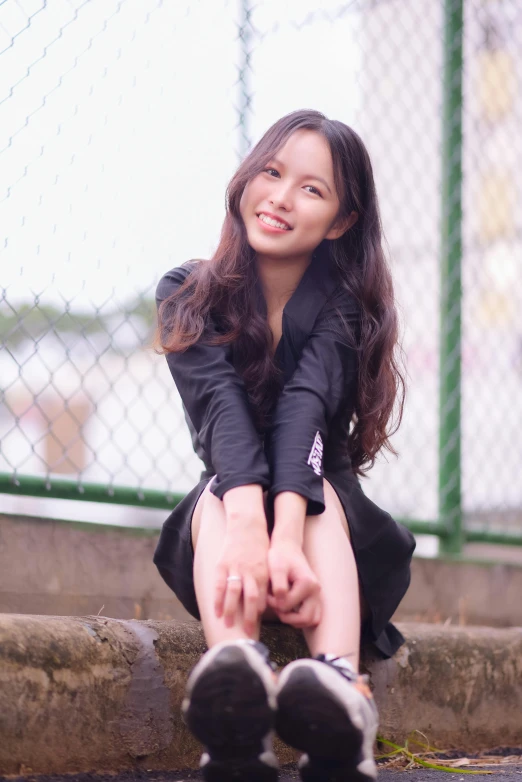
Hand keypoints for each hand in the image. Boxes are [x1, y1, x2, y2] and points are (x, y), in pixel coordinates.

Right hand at [214, 514, 269, 636]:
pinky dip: (217, 599)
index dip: (259, 613)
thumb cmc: (260, 549)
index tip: (257, 627)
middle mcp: (250, 571)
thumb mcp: (268, 565)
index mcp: (263, 573)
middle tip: (245, 634)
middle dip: (247, 617)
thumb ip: (266, 584)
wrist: (247, 526)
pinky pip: (219, 584)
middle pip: (250, 598)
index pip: (263, 598)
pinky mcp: (223, 564)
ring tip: (227, 625)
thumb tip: (263, 607)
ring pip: (233, 592)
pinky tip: (215, 611)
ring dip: (230, 610)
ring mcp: (235, 568)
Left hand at [267, 540, 321, 628]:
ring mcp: (317, 596)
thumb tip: (281, 604)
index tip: (267, 594)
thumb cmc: (281, 556)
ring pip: (311, 620)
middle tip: (275, 605)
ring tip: (282, 607)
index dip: (273, 603)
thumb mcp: (276, 568)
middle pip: (305, 619)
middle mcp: (316, 591)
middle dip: (286, 616)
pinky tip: (288, 608)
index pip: (288, 606)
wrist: (288, 548)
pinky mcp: (315, 598)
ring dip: (294, 620)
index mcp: (308, 583)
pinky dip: (300, 618)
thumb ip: (279, 585)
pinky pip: (312, 617)